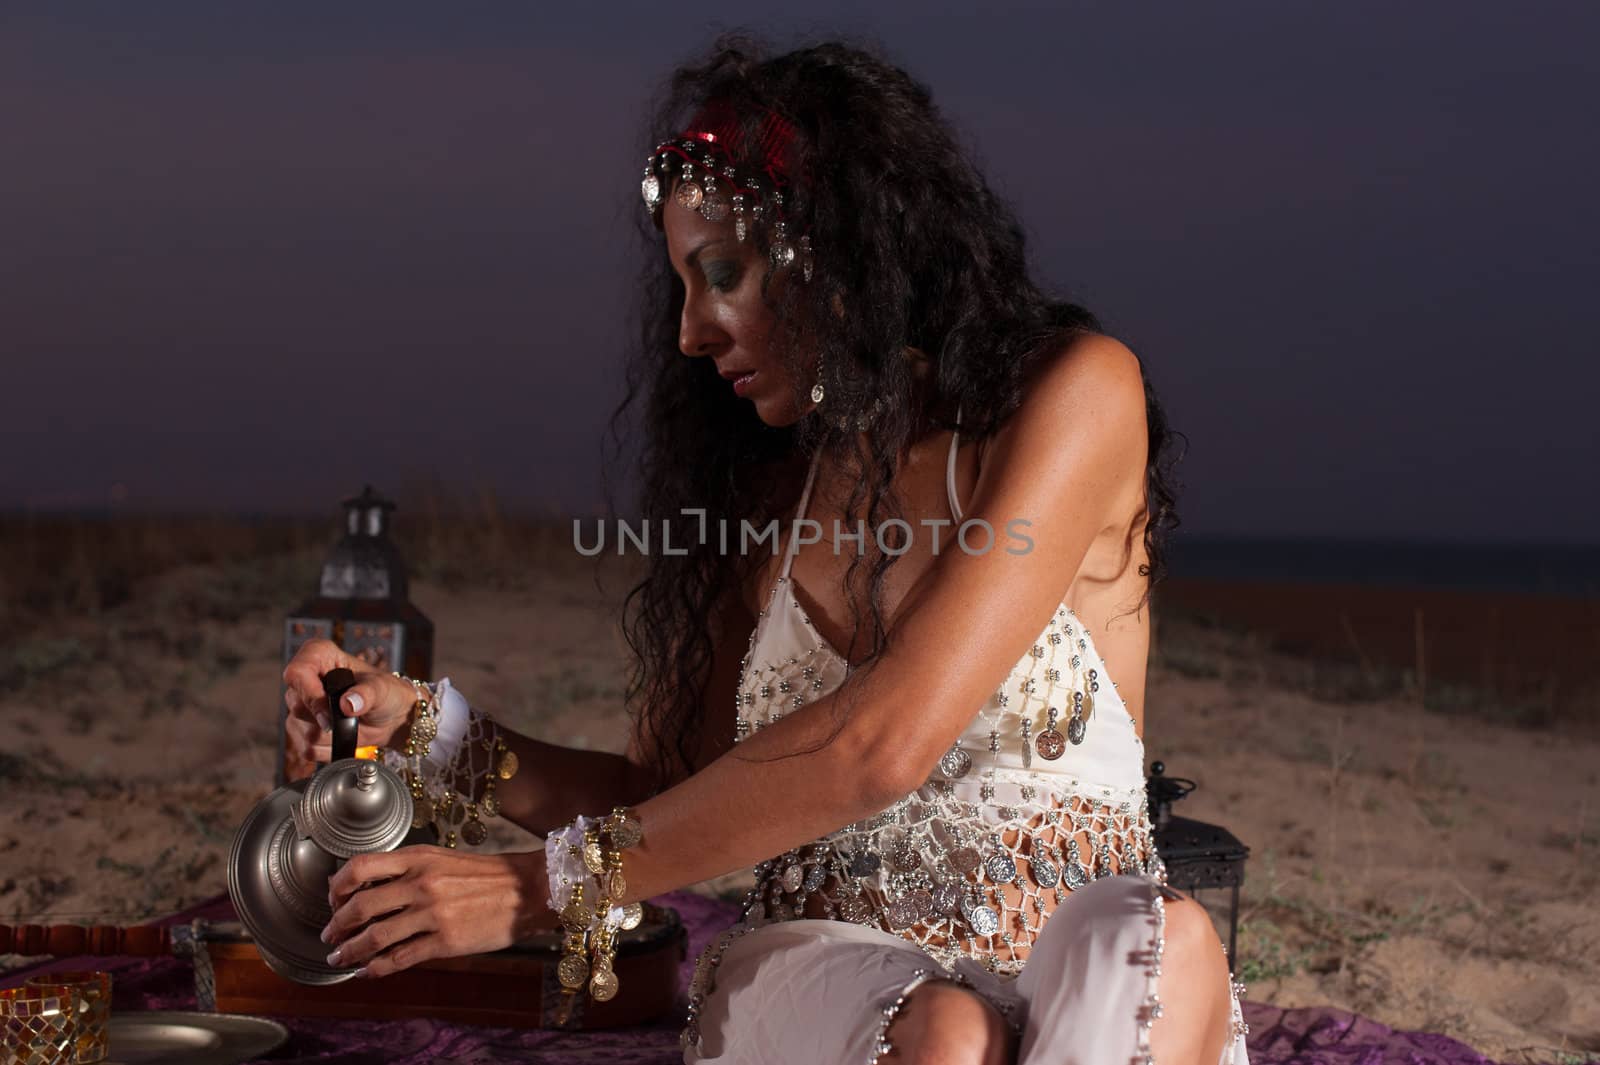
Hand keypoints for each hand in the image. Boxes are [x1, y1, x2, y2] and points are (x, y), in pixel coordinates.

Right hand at [282, 639, 418, 762]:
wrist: (392, 719)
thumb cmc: (387, 694)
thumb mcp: (382, 688)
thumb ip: (366, 693)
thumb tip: (347, 703)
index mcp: (319, 655)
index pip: (296, 673)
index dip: (310, 694)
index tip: (330, 710)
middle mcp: (305, 678)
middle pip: (296, 704)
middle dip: (324, 718)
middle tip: (350, 717)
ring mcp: (301, 705)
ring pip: (299, 729)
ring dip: (329, 735)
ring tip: (350, 725)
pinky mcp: (301, 730)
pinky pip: (306, 748)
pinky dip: (328, 749)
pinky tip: (343, 737)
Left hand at [319, 846, 557, 977]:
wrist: (529, 890)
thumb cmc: (488, 875)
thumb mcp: (443, 859)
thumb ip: (409, 870)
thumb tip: (369, 889)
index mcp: (419, 857)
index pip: (360, 866)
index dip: (336, 887)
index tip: (332, 900)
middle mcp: (422, 883)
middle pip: (360, 906)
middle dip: (336, 926)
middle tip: (329, 936)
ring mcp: (433, 914)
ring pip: (375, 936)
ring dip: (350, 951)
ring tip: (339, 958)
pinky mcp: (446, 942)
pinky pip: (400, 958)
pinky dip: (376, 968)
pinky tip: (367, 971)